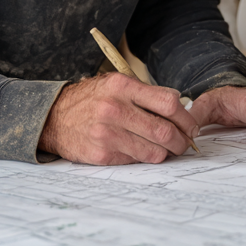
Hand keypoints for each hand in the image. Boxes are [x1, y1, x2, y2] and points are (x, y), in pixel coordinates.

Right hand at [39, 72, 201, 164]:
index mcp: (122, 86)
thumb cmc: (90, 100)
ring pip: (154, 151)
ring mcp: (107, 133)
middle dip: (182, 141)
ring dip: (166, 153)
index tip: (191, 125)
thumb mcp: (115, 84)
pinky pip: (136, 160)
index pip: (168, 103)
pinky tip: (141, 151)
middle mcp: (114, 108)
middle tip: (185, 143)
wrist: (53, 117)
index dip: (186, 118)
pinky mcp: (102, 153)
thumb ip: (146, 93)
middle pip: (165, 131)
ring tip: (166, 149)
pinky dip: (144, 157)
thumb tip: (180, 106)